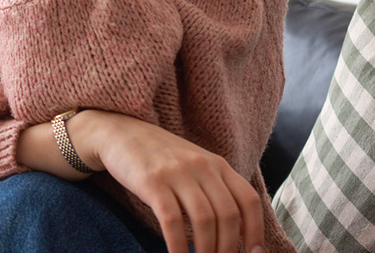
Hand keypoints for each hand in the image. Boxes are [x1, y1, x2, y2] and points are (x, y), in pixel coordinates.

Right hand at [77, 109, 263, 252]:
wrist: (119, 133)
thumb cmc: (159, 156)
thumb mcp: (194, 165)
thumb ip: (214, 188)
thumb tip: (235, 230)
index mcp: (217, 164)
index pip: (248, 200)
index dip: (255, 230)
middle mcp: (201, 166)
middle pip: (228, 215)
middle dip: (228, 248)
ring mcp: (177, 173)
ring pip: (204, 220)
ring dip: (206, 250)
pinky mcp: (152, 182)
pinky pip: (172, 221)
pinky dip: (178, 245)